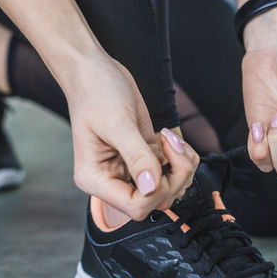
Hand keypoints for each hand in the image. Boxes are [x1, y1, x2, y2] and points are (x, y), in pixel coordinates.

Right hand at [64, 54, 197, 219]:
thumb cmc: (95, 92)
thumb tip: (151, 188)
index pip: (135, 207)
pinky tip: (170, 138)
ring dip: (181, 166)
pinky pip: (172, 172)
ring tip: (170, 138)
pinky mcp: (145, 159)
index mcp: (96, 179)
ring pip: (169, 189)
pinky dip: (182, 158)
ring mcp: (131, 171)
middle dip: (174, 176)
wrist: (94, 70)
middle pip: (156, 201)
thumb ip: (137, 156)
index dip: (157, 190)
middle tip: (171, 143)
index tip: (161, 157)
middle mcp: (113, 180)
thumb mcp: (117, 123)